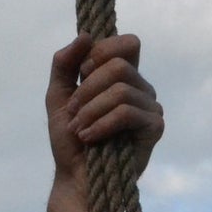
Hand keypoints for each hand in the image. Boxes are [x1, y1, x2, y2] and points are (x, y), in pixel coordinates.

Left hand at [44, 33, 162, 191]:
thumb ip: (64, 64)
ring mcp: (150, 106)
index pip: (127, 43)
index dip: (101, 52)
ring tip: (78, 129)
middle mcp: (140, 87)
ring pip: (120, 90)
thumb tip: (85, 36)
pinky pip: (127, 113)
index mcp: (122, 76)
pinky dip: (101, 124)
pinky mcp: (154, 127)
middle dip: (86, 89)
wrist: (75, 176)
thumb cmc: (69, 138)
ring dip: (89, 110)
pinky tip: (89, 137)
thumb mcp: (57, 96)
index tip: (81, 73)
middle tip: (73, 112)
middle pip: (119, 65)